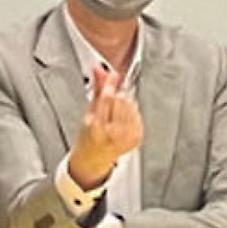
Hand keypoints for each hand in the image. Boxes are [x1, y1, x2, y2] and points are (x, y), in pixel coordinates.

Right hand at [70, 66, 142, 188]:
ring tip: (114, 113)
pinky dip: (131, 113)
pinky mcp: (138, 137)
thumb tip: (99, 70)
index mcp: (98, 128)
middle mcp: (114, 134)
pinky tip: (122, 120)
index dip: (110, 84)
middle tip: (108, 102)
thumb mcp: (88, 112)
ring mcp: (128, 137)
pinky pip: (138, 114)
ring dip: (124, 103)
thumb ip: (97, 89)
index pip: (108, 99)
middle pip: (122, 100)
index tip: (112, 74)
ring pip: (132, 105)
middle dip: (116, 96)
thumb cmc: (89, 136)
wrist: (95, 157)